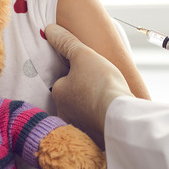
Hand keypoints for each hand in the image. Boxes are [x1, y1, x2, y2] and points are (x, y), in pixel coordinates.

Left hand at [45, 23, 133, 147]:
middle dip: (83, 91)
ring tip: (107, 99)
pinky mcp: (92, 138)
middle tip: (101, 85)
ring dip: (91, 106)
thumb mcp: (83, 55)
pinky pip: (93, 125)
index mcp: (58, 93)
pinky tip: (110, 114)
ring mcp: (77, 127)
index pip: (64, 79)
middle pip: (72, 97)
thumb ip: (66, 42)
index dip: (77, 73)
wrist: (120, 117)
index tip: (91, 71)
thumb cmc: (100, 83)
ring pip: (82, 111)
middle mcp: (63, 112)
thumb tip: (48, 29)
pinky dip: (99, 119)